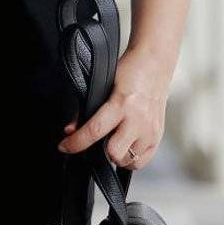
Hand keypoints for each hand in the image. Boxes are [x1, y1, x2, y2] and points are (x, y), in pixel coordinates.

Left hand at [56, 47, 169, 169]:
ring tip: (113, 140)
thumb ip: (88, 107)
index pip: (95, 130)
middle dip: (101, 151)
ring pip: (129, 161)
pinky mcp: (159, 136)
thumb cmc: (130, 69)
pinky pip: (142, 161)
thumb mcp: (104, 82)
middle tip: (97, 140)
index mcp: (122, 104)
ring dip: (117, 155)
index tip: (64, 146)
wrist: (154, 62)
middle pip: (114, 152)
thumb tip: (71, 129)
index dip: (76, 142)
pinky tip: (126, 144)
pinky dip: (131, 158)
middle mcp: (138, 120)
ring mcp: (151, 130)